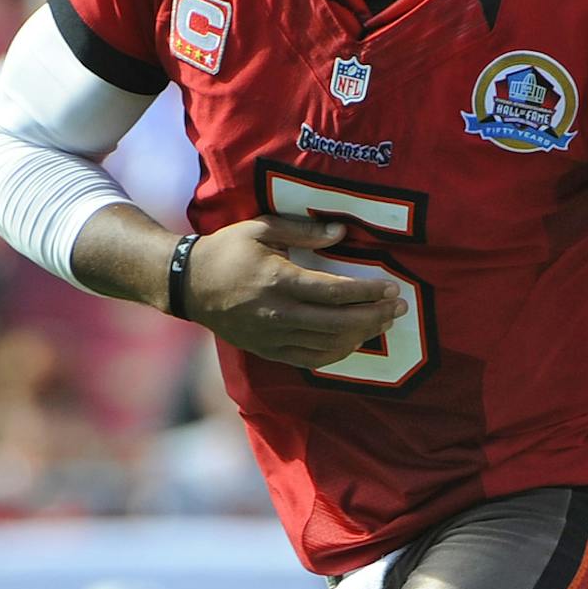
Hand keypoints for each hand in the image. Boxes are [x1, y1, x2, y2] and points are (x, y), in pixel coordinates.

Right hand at [185, 216, 406, 368]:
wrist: (188, 285)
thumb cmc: (227, 251)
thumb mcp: (261, 229)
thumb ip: (303, 230)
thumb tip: (341, 232)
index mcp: (278, 281)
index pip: (334, 292)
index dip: (367, 292)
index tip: (391, 287)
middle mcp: (277, 314)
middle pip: (338, 323)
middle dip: (374, 316)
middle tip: (399, 308)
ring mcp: (272, 337)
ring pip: (327, 344)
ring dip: (361, 335)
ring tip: (384, 322)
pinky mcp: (268, 351)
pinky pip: (310, 359)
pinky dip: (338, 353)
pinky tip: (355, 341)